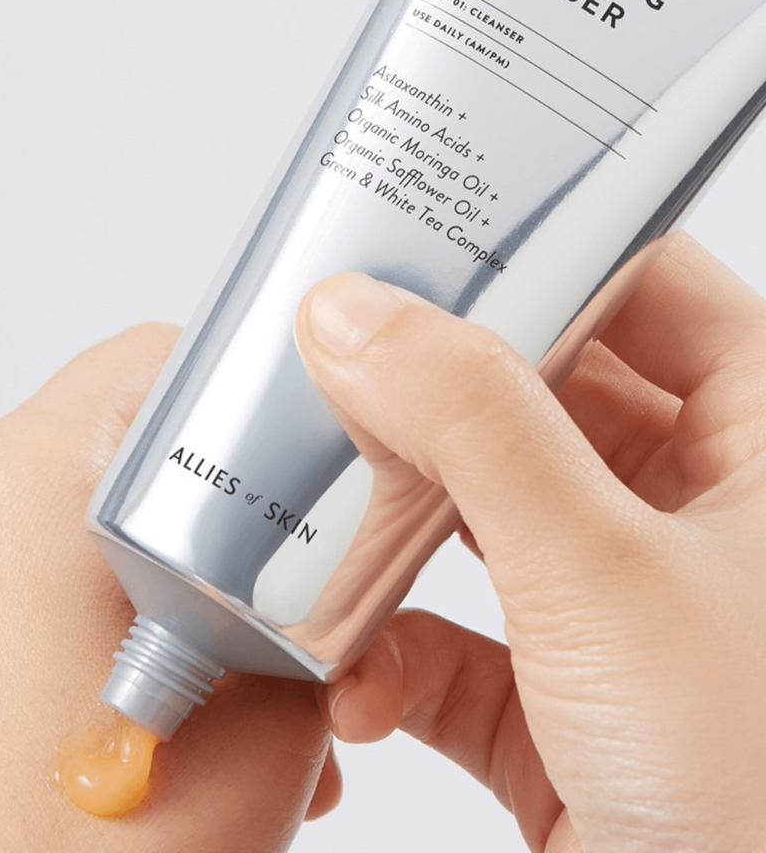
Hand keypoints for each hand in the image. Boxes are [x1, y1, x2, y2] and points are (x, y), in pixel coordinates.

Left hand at [0, 324, 337, 852]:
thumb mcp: (267, 731)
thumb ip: (315, 627)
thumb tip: (339, 593)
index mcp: (22, 496)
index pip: (142, 362)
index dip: (231, 392)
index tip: (284, 445)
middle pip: (104, 458)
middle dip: (199, 513)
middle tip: (265, 597)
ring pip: (57, 540)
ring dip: (141, 588)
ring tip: (206, 695)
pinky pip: (1, 612)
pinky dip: (74, 640)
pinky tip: (130, 732)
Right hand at [294, 234, 765, 852]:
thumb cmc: (758, 801)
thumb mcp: (607, 577)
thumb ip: (475, 427)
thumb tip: (357, 318)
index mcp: (763, 446)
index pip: (644, 285)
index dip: (534, 254)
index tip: (419, 246)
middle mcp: (695, 514)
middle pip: (538, 396)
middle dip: (430, 402)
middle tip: (334, 372)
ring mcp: (621, 607)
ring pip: (480, 517)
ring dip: (392, 534)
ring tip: (322, 522)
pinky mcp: (559, 699)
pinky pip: (453, 640)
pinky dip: (391, 657)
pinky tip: (357, 682)